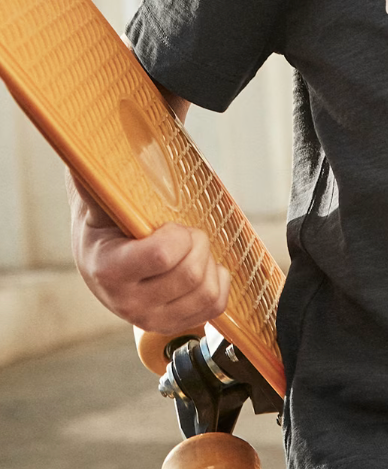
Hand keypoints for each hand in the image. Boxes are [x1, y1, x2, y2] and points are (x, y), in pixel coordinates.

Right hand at [67, 170, 230, 332]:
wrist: (105, 251)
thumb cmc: (107, 215)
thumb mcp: (99, 193)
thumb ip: (95, 173)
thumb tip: (87, 143)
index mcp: (106, 267)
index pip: (162, 254)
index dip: (179, 234)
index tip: (172, 222)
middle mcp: (124, 302)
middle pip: (190, 273)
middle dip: (198, 242)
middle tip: (186, 230)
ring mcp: (148, 319)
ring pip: (206, 293)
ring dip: (210, 262)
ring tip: (192, 249)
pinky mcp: (171, 325)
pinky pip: (214, 309)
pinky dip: (219, 284)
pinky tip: (204, 268)